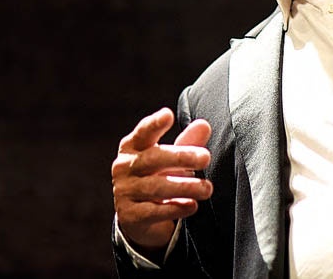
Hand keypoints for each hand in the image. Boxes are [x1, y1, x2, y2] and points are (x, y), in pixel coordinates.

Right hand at [112, 107, 212, 252]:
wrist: (140, 216)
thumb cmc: (159, 175)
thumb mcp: (172, 158)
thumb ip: (187, 142)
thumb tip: (204, 125)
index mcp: (133, 146)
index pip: (144, 132)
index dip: (155, 123)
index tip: (168, 115)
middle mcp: (125, 167)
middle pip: (153, 158)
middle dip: (182, 157)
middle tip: (206, 157)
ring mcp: (124, 192)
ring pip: (156, 187)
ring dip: (185, 187)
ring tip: (207, 188)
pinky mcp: (130, 216)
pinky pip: (154, 212)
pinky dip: (175, 208)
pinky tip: (192, 205)